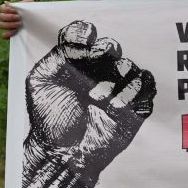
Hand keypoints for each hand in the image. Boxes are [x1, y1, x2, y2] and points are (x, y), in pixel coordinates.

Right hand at [0, 0, 33, 38]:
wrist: (40, 23)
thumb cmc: (33, 12)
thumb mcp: (30, 5)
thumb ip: (22, 2)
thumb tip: (7, 2)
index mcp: (8, 9)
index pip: (1, 8)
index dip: (7, 10)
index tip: (16, 11)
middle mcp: (6, 18)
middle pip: (1, 16)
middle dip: (10, 17)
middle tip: (19, 17)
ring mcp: (7, 26)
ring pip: (1, 25)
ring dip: (10, 24)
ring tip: (20, 24)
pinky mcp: (10, 34)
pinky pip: (4, 35)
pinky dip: (8, 33)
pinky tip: (16, 31)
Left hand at [22, 21, 155, 187]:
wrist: (64, 154)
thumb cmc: (49, 119)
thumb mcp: (40, 82)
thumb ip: (59, 55)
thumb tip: (86, 44)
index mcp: (75, 63)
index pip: (86, 34)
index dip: (87, 33)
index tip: (82, 44)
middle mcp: (97, 73)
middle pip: (113, 47)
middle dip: (106, 53)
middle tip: (97, 64)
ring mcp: (118, 89)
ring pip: (132, 66)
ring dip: (118, 77)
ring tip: (99, 98)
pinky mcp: (135, 106)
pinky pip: (147, 87)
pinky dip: (134, 92)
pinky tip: (116, 106)